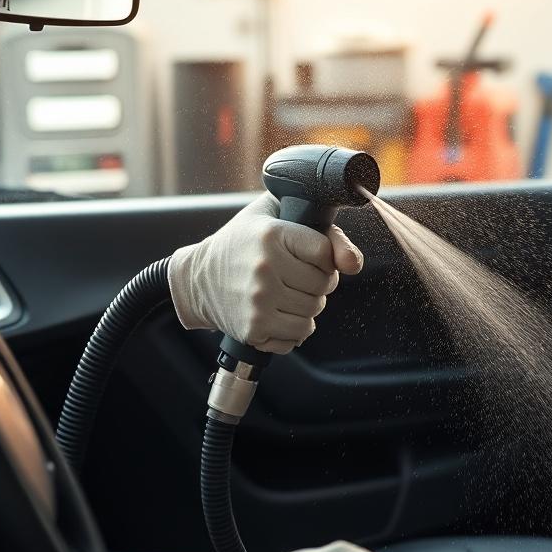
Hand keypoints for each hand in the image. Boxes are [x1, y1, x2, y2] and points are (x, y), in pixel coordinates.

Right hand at [167, 193, 362, 353]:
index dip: (323, 257)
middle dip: (316, 282)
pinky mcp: (254, 327)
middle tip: (295, 277)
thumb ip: (328, 233)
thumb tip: (354, 265)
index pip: (326, 252)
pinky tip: (276, 312)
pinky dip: (294, 327)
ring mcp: (259, 300)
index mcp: (272, 234)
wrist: (196, 278)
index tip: (308, 256)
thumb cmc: (244, 242)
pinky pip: (300, 334)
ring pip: (315, 311)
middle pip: (324, 285)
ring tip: (284, 293)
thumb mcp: (279, 217)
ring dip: (306, 305)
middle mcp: (265, 267)